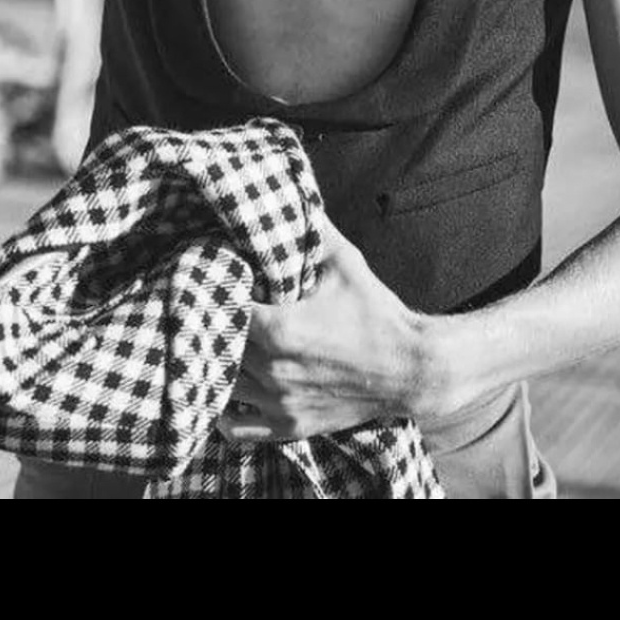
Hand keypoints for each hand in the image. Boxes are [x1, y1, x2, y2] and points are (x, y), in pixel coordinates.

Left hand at [218, 212, 428, 443]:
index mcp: (279, 330)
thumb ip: (311, 228)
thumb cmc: (376, 312)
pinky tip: (228, 387)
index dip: (212, 292)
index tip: (212, 278)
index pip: (220, 309)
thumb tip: (289, 191)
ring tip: (217, 343)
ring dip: (215, 365)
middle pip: (215, 348)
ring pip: (220, 387)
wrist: (412, 368)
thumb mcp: (344, 262)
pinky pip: (236, 428)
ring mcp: (279, 404)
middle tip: (207, 308)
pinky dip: (224, 411)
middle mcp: (272, 371)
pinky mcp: (289, 426)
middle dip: (209, 326)